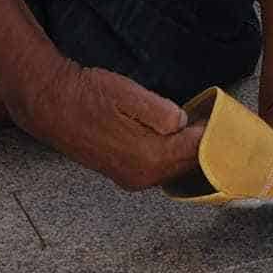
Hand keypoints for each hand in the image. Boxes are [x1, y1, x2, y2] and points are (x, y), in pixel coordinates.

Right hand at [20, 62, 203, 191]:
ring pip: (174, 167)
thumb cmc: (88, 95)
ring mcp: (131, 178)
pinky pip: (159, 167)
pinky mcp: (122, 173)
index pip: (197, 150)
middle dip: (203, 144)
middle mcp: (143, 176)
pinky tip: (173, 135)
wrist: (50, 106)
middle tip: (213, 120)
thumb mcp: (129, 94)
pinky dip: (171, 154)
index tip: (222, 117)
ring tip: (197, 125)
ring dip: (187, 149)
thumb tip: (184, 123)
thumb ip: (163, 112)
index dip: (212, 132)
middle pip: (188, 164)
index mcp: (150, 158)